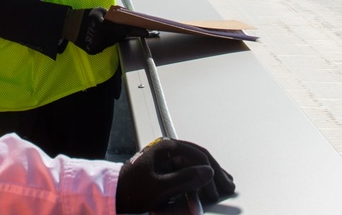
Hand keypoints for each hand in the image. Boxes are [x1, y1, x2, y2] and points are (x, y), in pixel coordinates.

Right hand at [61, 7, 147, 54]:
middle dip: (126, 32)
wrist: (68, 26)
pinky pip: (105, 45)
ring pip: (113, 41)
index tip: (149, 32)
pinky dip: (106, 40)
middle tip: (132, 29)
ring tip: (106, 29)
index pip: (125, 29)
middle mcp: (102, 39)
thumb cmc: (85, 15)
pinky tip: (100, 35)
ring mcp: (98, 46)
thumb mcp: (99, 10)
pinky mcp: (94, 51)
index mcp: (104, 27)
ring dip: (114, 36)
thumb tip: (125, 17)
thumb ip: (112, 15)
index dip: (137, 31)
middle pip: (120, 37)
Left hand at [115, 137, 235, 212]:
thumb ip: (184, 179)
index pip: (197, 154)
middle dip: (215, 172)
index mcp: (166, 147)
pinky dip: (199, 177)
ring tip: (224, 184)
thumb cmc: (131, 190)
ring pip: (194, 163)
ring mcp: (167, 158)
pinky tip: (209, 183)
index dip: (212, 170)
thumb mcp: (159, 187)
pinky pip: (187, 170)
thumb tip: (208, 171)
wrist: (113, 194)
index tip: (222, 185)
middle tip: (228, 186)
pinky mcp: (165, 168)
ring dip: (210, 174)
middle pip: (198, 157)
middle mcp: (168, 149)